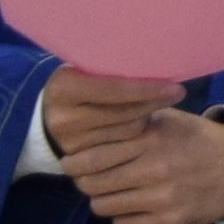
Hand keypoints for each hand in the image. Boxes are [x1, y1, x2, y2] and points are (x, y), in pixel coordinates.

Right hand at [37, 64, 181, 176]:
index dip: (148, 88)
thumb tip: (158, 64)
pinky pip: (123, 147)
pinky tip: (140, 122)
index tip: (176, 87)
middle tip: (175, 93)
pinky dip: (136, 134)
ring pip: (128, 131)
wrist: (47, 115)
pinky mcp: (81, 159)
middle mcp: (64, 118)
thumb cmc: (78, 82)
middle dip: (153, 102)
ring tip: (150, 104)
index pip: (115, 89)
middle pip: (125, 113)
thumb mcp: (86, 68)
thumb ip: (111, 69)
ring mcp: (71, 143)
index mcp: (64, 88)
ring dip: (145, 118)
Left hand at [76, 108, 223, 223]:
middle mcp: (155, 169)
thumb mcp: (167, 119)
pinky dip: (122, 216)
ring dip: (102, 199)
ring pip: (104, 206)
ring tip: (112, 191)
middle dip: (84, 181)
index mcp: (150, 139)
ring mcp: (163, 198)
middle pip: (92, 184)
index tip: (72, 162)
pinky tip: (132, 205)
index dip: (74, 162)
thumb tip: (89, 124)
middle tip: (89, 178)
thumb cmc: (196, 138)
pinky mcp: (171, 221)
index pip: (92, 157)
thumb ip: (131, 119)